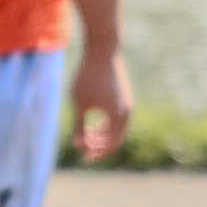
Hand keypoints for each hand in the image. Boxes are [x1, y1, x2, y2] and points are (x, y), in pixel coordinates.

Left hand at [69, 37, 132, 160]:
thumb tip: (78, 145)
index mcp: (118, 116)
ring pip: (117, 128)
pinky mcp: (124, 96)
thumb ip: (79, 126)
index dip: (97, 153)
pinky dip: (106, 124)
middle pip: (116, 139)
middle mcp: (127, 112)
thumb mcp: (79, 103)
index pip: (111, 144)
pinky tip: (92, 120)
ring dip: (103, 135)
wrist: (103, 50)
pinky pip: (117, 118)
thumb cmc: (88, 76)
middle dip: (100, 146)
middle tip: (83, 148)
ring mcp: (128, 104)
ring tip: (86, 135)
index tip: (82, 155)